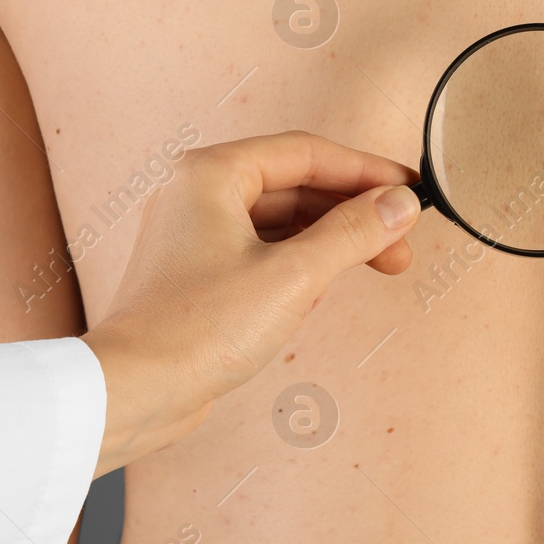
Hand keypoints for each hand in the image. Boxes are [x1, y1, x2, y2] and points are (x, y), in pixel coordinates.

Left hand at [80, 131, 420, 476]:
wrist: (134, 390)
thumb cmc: (197, 330)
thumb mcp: (294, 277)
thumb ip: (353, 234)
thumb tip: (399, 205)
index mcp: (212, 173)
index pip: (307, 153)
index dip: (366, 172)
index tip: (409, 191)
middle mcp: (198, 193)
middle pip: (296, 185)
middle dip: (353, 212)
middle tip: (400, 240)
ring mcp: (195, 233)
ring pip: (281, 220)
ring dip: (331, 239)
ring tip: (377, 264)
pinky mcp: (197, 273)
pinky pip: (262, 250)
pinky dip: (300, 262)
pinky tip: (325, 288)